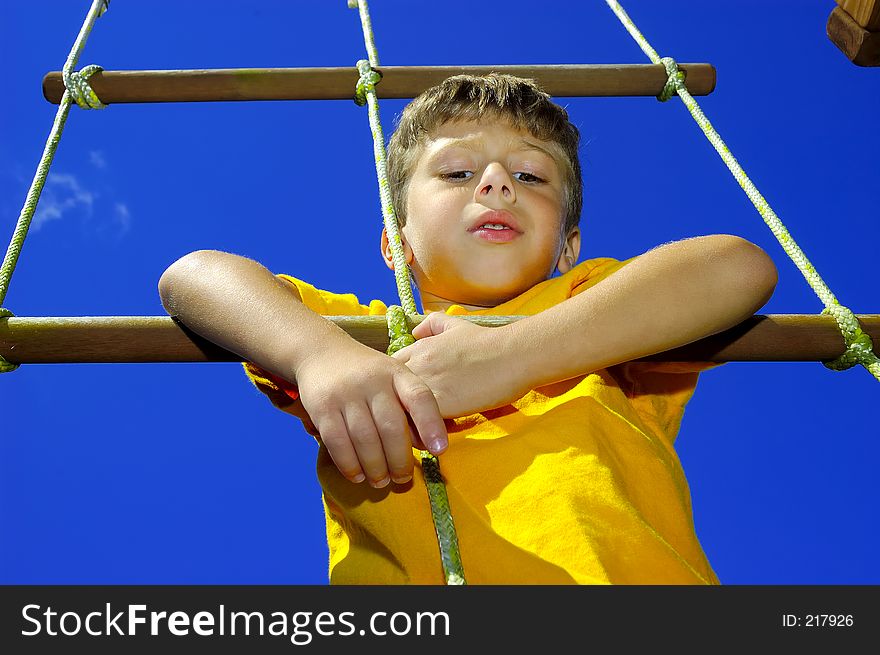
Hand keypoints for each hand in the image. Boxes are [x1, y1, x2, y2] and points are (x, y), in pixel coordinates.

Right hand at [294, 340, 447, 487]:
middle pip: (391, 427)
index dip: (432, 425)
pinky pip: (338, 442)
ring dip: (375, 468)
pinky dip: (349, 464)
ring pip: (365, 439)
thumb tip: (427, 446)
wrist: (321, 352)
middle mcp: (373, 380)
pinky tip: (357, 475)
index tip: (439, 450)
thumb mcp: (393, 378)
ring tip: (381, 481)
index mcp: (396, 373)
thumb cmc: (366, 374)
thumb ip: (410, 408)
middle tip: (402, 478)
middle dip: (399, 460)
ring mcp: (346, 393)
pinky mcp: (322, 406)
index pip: (419, 397)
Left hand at [390, 313, 527, 417]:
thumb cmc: (489, 342)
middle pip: (390, 392)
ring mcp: (426, 385)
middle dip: (396, 405)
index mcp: (419, 348)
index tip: (407, 396)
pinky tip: (431, 435)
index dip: (396, 386)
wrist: (513, 355)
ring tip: (418, 430)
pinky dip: (420, 430)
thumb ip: (433, 324)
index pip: (391, 371)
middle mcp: (417, 365)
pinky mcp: (440, 405)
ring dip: (406, 420)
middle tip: (409, 417)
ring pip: (400, 409)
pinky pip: (418, 422)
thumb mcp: (457, 325)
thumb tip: (415, 331)